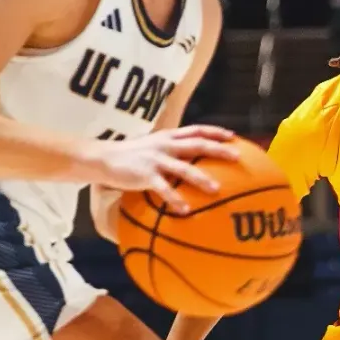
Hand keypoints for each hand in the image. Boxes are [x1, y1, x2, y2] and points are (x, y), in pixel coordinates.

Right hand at [88, 125, 238, 212]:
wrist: (102, 157)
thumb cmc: (131, 155)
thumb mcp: (153, 146)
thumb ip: (171, 150)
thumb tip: (191, 160)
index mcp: (168, 137)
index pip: (196, 130)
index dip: (215, 132)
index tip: (233, 136)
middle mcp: (165, 145)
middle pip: (197, 144)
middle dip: (218, 150)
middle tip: (238, 157)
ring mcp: (155, 159)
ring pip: (184, 168)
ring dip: (201, 179)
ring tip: (216, 189)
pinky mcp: (145, 175)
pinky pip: (163, 189)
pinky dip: (175, 199)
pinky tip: (185, 210)